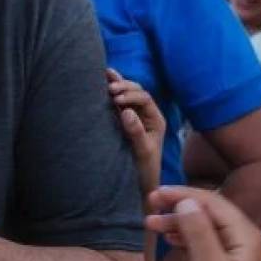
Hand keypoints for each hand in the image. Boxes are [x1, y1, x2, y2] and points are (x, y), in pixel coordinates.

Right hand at [107, 69, 164, 199]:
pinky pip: (118, 102)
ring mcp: (134, 116)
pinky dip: (111, 90)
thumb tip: (126, 111)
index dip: (131, 95)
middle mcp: (147, 115)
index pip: (145, 99)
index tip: (117, 99)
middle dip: (124, 87)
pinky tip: (105, 79)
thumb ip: (136, 132)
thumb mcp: (142, 152)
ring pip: (127, 94)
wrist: (139, 184)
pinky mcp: (122, 120)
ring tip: (106, 76)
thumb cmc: (144, 170)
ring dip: (118, 84)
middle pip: (137, 92)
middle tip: (110, 88)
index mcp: (156, 120)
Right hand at [145, 187, 260, 260]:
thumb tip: (186, 202)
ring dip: (181, 224)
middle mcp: (248, 240)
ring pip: (208, 229)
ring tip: (152, 224)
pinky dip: (189, 240)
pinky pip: (210, 245)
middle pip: (210, 213)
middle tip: (149, 206)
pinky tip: (172, 241)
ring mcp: (243, 256)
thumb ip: (198, 232)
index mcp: (247, 235)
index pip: (212, 202)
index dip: (182, 194)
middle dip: (179, 207)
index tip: (155, 194)